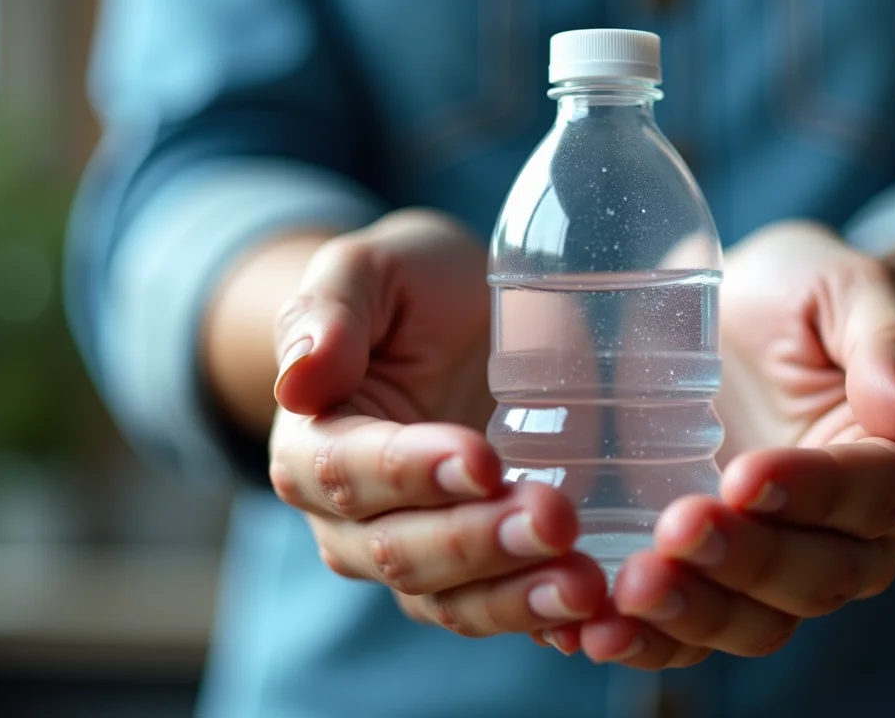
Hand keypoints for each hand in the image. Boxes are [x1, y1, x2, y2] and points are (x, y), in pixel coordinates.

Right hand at [267, 209, 606, 638]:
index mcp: (314, 444)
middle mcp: (353, 520)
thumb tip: (297, 379)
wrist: (464, 319)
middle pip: (401, 551)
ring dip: (517, 599)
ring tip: (584, 585)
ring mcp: (418, 556)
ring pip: (452, 601)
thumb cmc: (413, 287)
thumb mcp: (371, 269)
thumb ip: (328, 310)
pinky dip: (546, 625)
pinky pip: (503, 614)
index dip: (413, 472)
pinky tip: (596, 618)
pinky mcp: (482, 573)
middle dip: (479, 542)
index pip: (348, 473)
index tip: (483, 458)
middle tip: (555, 517)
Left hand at [555, 220, 894, 666]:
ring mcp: (783, 568)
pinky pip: (697, 633)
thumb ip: (888, 342)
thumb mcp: (845, 289)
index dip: (811, 493)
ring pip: (759, 621)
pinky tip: (597, 632)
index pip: (872, 494)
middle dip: (745, 561)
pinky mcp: (719, 579)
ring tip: (630, 591)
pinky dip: (651, 642)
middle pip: (816, 575)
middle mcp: (856, 538)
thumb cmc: (801, 294)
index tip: (744, 476)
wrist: (740, 317)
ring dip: (696, 615)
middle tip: (676, 528)